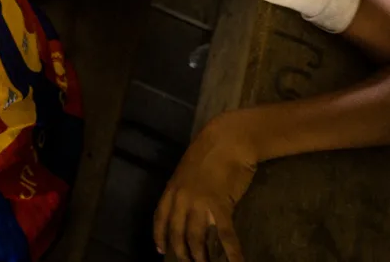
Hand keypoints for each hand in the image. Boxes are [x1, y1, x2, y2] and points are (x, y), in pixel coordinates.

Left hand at [154, 115, 256, 261]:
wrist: (228, 140)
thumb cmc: (210, 152)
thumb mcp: (188, 170)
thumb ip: (186, 189)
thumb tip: (190, 208)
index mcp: (172, 188)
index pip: (160, 217)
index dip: (159, 235)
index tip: (160, 250)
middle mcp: (181, 198)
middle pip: (176, 232)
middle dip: (181, 251)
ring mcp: (199, 203)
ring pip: (195, 237)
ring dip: (200, 256)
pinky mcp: (220, 205)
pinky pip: (224, 235)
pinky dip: (231, 252)